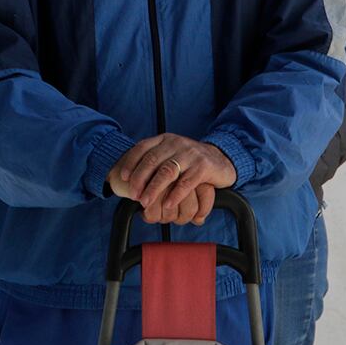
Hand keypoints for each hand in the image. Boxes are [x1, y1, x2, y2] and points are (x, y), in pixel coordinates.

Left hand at [109, 134, 236, 224]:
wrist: (222, 158)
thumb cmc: (191, 160)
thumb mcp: (171, 153)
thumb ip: (155, 160)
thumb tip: (130, 179)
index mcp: (165, 139)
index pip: (142, 148)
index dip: (131, 162)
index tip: (123, 177)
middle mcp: (176, 144)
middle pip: (152, 160)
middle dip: (140, 179)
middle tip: (133, 195)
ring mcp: (190, 154)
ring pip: (167, 171)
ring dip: (154, 188)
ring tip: (145, 202)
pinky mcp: (203, 166)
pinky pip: (186, 182)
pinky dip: (175, 195)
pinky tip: (167, 205)